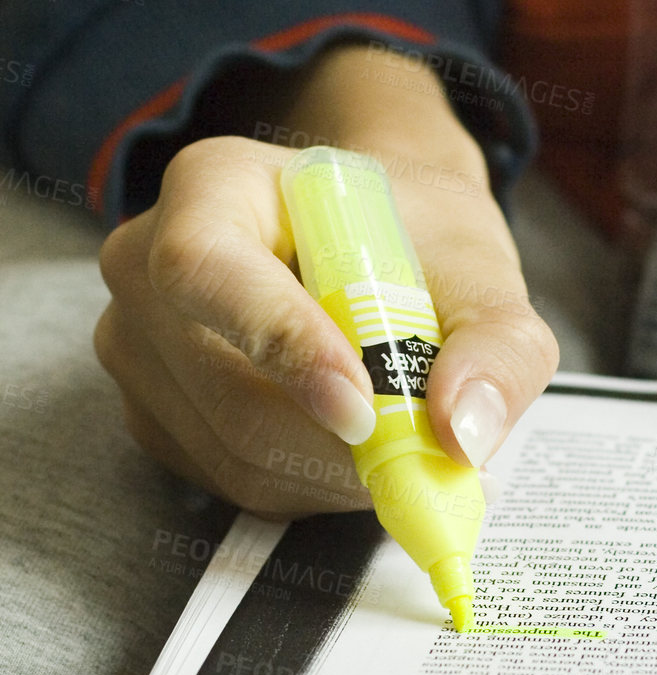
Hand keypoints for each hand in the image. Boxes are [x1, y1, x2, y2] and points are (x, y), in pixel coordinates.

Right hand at [95, 45, 557, 514]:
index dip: (283, 345)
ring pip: (236, 451)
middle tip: (433, 450)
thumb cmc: (415, 240)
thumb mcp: (480, 268)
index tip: (365, 406)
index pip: (208, 268)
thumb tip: (465, 430)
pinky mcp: (156, 419)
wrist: (383, 247)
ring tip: (408, 437)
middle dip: (342, 441)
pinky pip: (234, 481)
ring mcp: (140, 350)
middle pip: (227, 389)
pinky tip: (360, 447)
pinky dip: (314, 485)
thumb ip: (497, 343)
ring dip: (339, 471)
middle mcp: (148, 266)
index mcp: (212, 188)